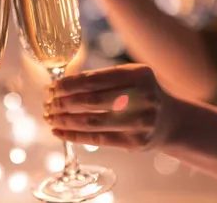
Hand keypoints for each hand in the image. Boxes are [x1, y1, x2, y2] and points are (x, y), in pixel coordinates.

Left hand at [43, 64, 180, 150]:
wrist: (169, 120)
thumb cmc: (139, 93)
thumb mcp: (129, 77)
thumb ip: (100, 78)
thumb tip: (59, 85)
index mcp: (139, 74)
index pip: (94, 79)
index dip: (68, 84)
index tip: (52, 87)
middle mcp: (142, 97)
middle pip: (91, 101)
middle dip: (63, 102)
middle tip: (47, 103)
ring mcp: (140, 122)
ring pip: (92, 122)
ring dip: (65, 120)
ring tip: (49, 117)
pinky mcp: (135, 142)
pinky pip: (98, 139)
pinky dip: (74, 136)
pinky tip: (58, 132)